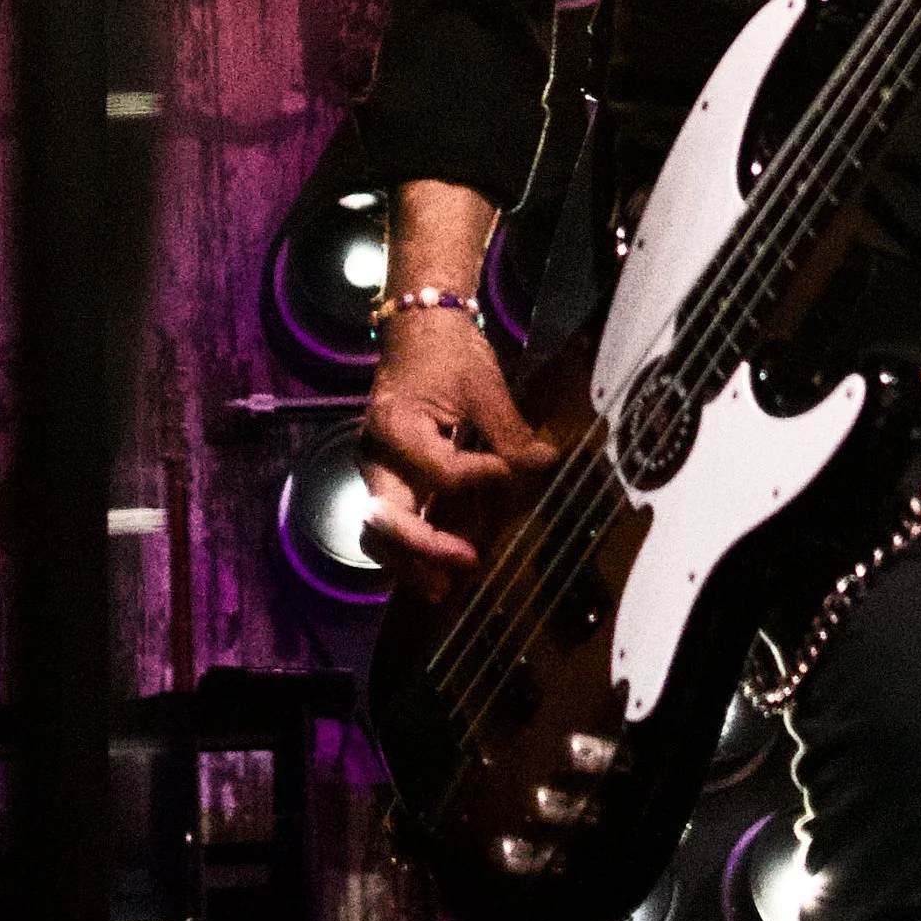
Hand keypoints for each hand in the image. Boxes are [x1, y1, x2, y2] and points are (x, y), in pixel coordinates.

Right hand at [359, 309, 557, 580]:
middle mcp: (376, 457)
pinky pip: (392, 526)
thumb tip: (544, 462)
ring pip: (381, 534)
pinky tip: (436, 575)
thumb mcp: (483, 385)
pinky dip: (411, 552)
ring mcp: (378, 472)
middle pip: (387, 519)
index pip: (438, 473)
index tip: (511, 472)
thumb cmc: (447, 353)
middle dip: (425, 548)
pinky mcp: (390, 481)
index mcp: (395, 428)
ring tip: (443, 589)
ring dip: (411, 563)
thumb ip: (508, 431)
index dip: (478, 479)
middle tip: (468, 562)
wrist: (418, 332)